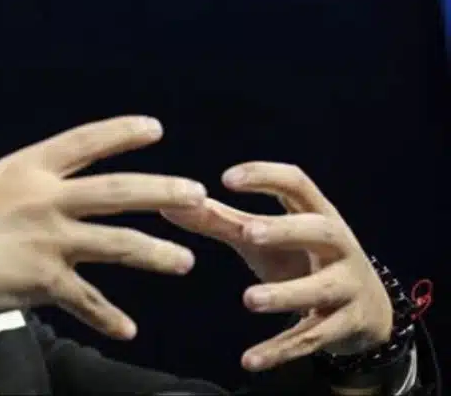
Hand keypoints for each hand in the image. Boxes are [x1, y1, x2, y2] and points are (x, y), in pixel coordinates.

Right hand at [0, 116, 204, 349]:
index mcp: (24, 168)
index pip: (85, 142)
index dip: (122, 133)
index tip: (155, 128)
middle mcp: (44, 198)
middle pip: (119, 192)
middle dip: (163, 192)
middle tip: (197, 195)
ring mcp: (49, 240)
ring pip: (120, 245)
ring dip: (157, 254)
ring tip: (185, 261)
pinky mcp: (45, 281)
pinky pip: (88, 301)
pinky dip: (109, 317)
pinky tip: (127, 330)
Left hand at [161, 162, 392, 371]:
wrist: (366, 310)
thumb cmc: (301, 260)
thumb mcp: (266, 240)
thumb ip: (222, 221)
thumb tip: (170, 204)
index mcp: (317, 213)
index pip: (296, 183)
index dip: (264, 177)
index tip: (226, 178)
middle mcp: (338, 244)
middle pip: (319, 230)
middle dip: (285, 230)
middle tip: (248, 232)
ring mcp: (346, 285)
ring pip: (320, 288)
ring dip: (285, 294)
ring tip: (249, 300)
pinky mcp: (345, 324)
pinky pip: (312, 337)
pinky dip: (280, 350)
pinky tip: (249, 360)